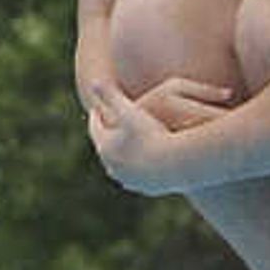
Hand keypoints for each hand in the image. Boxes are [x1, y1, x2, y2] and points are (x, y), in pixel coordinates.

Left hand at [81, 75, 224, 194]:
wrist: (176, 164)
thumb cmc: (152, 134)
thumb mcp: (130, 110)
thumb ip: (111, 94)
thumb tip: (93, 81)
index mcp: (105, 147)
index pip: (96, 129)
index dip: (97, 117)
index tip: (96, 110)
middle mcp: (113, 167)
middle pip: (105, 149)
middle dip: (106, 138)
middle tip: (107, 129)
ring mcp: (129, 180)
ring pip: (119, 167)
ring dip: (120, 157)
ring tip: (123, 149)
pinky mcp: (145, 189)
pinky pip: (136, 178)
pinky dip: (135, 169)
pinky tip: (141, 165)